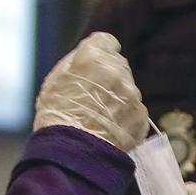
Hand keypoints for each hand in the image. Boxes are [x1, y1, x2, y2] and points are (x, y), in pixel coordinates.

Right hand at [33, 32, 148, 151]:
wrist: (73, 153)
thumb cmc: (57, 116)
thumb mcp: (54, 81)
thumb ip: (75, 61)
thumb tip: (90, 50)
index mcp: (94, 57)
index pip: (106, 41)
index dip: (100, 52)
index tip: (95, 65)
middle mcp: (118, 71)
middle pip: (118, 65)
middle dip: (108, 76)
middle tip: (92, 97)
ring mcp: (132, 94)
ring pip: (127, 89)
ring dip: (117, 98)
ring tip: (99, 118)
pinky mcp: (140, 116)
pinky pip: (134, 111)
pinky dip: (124, 118)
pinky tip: (109, 129)